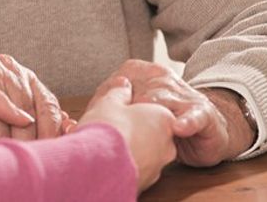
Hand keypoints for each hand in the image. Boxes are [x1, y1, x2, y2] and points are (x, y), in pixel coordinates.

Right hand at [78, 76, 176, 192]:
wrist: (100, 167)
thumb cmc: (108, 130)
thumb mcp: (109, 102)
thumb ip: (118, 92)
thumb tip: (123, 85)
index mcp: (163, 118)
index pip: (152, 111)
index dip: (132, 109)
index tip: (118, 110)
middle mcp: (167, 143)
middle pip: (150, 132)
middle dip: (133, 129)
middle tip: (113, 125)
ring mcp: (158, 165)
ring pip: (143, 151)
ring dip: (129, 146)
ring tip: (108, 143)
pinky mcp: (147, 182)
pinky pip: (136, 167)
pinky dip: (126, 162)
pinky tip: (110, 158)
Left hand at [108, 60, 254, 165]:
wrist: (212, 128)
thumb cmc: (168, 122)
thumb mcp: (139, 113)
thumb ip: (114, 111)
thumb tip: (79, 122)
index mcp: (145, 74)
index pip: (117, 84)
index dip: (103, 105)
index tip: (94, 121)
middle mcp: (163, 80)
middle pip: (136, 93)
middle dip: (122, 112)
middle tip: (112, 129)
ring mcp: (184, 96)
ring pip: (162, 101)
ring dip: (150, 114)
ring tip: (141, 127)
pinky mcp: (203, 114)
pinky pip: (193, 116)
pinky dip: (186, 121)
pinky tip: (178, 128)